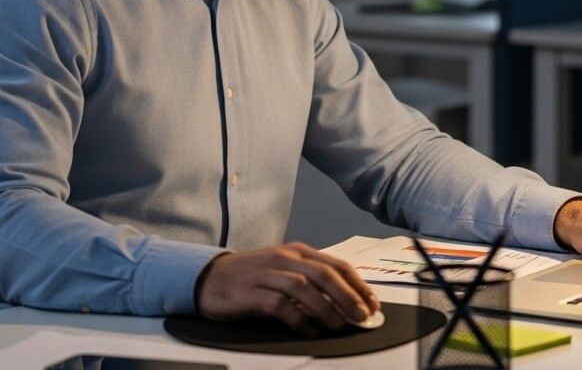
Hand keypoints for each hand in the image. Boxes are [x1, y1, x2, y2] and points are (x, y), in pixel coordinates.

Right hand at [194, 242, 380, 330]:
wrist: (208, 278)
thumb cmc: (252, 277)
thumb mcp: (284, 270)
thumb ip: (311, 280)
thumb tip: (346, 302)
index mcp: (297, 251)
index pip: (336, 264)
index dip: (357, 284)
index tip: (373, 303)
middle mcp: (284, 258)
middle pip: (324, 274)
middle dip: (348, 296)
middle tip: (362, 315)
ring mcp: (266, 273)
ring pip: (304, 288)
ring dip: (326, 308)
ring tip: (340, 324)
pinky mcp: (250, 293)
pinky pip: (279, 305)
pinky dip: (298, 319)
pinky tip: (309, 330)